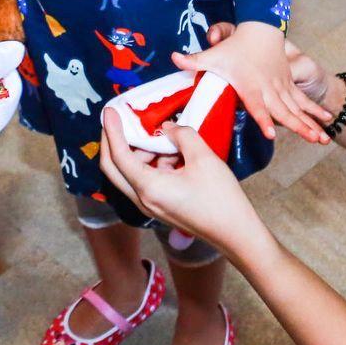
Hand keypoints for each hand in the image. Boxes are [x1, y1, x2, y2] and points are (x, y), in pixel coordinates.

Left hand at [99, 111, 272, 258]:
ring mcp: (150, 206)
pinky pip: (146, 180)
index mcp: (149, 188)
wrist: (236, 233)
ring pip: (130, 173)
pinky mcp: (160, 206)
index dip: (111, 130)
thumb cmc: (221, 199)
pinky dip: (153, 163)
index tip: (109, 110)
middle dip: (113, 141)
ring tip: (163, 138)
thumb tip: (167, 128)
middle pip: (114, 168)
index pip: (118, 156)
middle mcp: (143, 199)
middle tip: (120, 119)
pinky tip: (175, 154)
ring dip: (139, 152)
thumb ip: (182, 135)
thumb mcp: (203, 158)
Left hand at [179, 21, 331, 143]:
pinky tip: (328, 122)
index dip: (263, 119)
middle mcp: (269, 89)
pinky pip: (304, 101)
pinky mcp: (288, 86)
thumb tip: (173, 58)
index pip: (257, 105)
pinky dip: (316, 111)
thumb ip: (194, 60)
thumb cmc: (236, 46)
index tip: (272, 133)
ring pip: (298, 108)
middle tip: (312, 140)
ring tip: (324, 138)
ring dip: (311, 123)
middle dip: (299, 127)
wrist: (261, 30)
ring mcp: (281, 87)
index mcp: (251, 86)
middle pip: (285, 111)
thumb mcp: (214, 54)